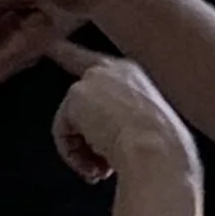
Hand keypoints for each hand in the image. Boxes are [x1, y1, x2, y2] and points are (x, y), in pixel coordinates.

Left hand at [48, 47, 193, 187]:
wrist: (158, 150)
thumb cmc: (163, 149)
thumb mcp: (147, 129)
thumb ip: (120, 125)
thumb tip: (102, 148)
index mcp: (135, 76)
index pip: (95, 63)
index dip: (68, 53)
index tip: (51, 46)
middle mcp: (113, 70)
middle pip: (77, 95)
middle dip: (76, 137)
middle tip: (96, 169)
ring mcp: (94, 79)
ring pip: (72, 123)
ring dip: (84, 152)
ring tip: (102, 170)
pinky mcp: (77, 94)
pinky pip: (63, 132)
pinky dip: (74, 155)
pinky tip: (94, 165)